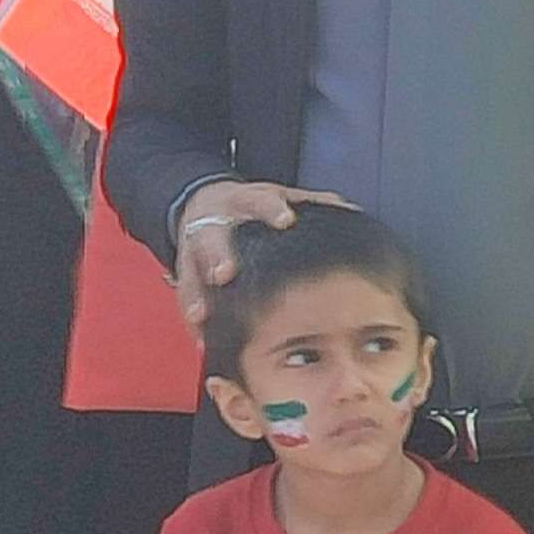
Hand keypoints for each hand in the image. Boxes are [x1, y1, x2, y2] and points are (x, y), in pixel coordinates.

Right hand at [172, 181, 348, 325]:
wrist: (199, 203)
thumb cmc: (247, 207)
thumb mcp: (274, 194)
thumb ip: (309, 202)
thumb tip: (348, 210)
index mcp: (242, 203)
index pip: (258, 203)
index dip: (271, 210)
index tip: (285, 220)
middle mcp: (213, 226)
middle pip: (212, 240)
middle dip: (217, 256)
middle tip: (225, 273)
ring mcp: (194, 251)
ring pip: (191, 273)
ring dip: (197, 295)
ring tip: (203, 316)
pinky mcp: (185, 274)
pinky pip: (186, 298)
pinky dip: (192, 320)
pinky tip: (202, 339)